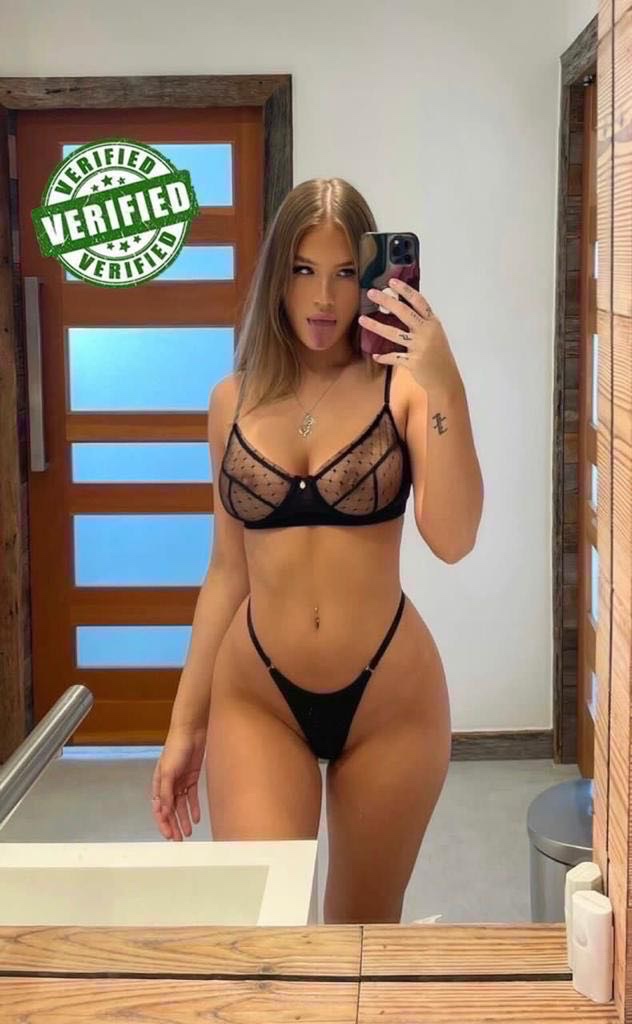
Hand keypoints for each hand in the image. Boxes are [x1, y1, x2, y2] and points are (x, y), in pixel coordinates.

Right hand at [151, 726, 206, 840]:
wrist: (191, 732)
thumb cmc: (175, 749)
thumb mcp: (168, 771)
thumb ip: (165, 792)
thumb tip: (163, 811)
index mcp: (158, 784)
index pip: (159, 809)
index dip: (163, 823)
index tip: (169, 836)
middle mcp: (168, 785)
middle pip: (170, 810)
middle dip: (174, 825)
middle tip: (179, 841)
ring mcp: (180, 782)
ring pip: (181, 806)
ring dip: (184, 820)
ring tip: (188, 833)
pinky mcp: (192, 779)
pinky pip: (192, 797)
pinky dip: (194, 808)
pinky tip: (196, 818)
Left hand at [359, 278, 460, 394]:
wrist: (446, 379)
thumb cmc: (439, 357)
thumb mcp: (436, 336)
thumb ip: (422, 324)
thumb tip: (402, 311)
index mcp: (432, 323)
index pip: (418, 301)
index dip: (405, 290)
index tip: (392, 282)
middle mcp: (426, 332)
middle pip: (403, 312)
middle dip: (386, 300)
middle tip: (372, 293)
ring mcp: (419, 346)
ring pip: (394, 333)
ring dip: (376, 326)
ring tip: (362, 320)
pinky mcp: (413, 361)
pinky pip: (394, 357)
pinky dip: (385, 357)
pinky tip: (376, 356)